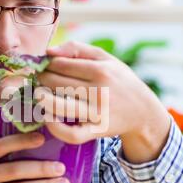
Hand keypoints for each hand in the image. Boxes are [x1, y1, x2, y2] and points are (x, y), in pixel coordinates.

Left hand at [36, 41, 170, 162]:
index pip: (60, 64)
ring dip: (43, 100)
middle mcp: (99, 91)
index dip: (46, 65)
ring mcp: (97, 113)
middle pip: (56, 83)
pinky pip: (71, 134)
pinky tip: (49, 117)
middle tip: (40, 80)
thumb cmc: (118, 81)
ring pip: (60, 106)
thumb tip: (48, 51)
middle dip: (42, 80)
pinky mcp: (96, 131)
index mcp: (100, 70)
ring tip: (40, 95)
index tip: (43, 67)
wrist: (142, 111)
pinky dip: (55, 127)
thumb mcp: (105, 58)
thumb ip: (77, 49)